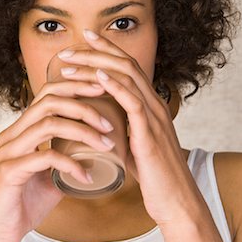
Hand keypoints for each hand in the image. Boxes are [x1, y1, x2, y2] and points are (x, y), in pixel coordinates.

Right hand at [0, 77, 116, 241]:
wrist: (1, 233)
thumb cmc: (27, 201)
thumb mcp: (52, 173)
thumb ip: (68, 156)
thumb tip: (98, 149)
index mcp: (21, 130)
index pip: (47, 94)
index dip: (75, 87)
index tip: (102, 91)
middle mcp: (12, 134)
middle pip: (49, 102)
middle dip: (83, 106)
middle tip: (109, 122)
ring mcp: (8, 151)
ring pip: (48, 125)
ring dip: (83, 132)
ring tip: (105, 144)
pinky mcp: (9, 171)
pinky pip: (46, 158)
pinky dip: (72, 164)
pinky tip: (87, 176)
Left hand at [57, 30, 203, 224]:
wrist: (175, 199)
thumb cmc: (153, 174)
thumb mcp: (135, 144)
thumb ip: (123, 130)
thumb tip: (101, 124)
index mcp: (150, 105)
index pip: (129, 67)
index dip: (107, 50)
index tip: (84, 41)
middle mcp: (155, 104)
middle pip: (126, 64)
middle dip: (95, 52)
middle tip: (67, 51)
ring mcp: (155, 117)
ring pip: (128, 77)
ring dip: (96, 66)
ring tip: (70, 63)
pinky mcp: (150, 133)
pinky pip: (133, 102)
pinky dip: (114, 86)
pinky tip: (98, 77)